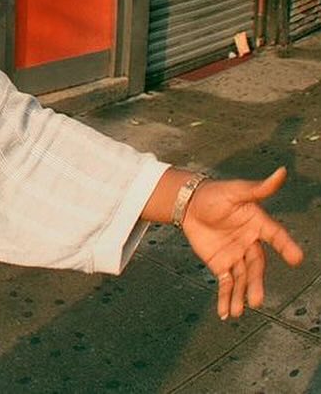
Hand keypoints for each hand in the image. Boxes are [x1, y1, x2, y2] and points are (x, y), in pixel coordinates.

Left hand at [182, 167, 303, 319]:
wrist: (187, 203)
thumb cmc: (214, 194)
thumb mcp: (234, 190)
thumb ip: (258, 187)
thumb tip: (282, 171)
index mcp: (258, 224)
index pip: (275, 236)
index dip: (285, 246)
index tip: (296, 258)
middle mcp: (251, 243)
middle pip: (256, 265)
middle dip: (256, 282)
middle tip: (256, 300)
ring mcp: (237, 255)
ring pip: (242, 278)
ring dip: (241, 294)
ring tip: (239, 310)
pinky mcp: (221, 264)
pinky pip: (226, 283)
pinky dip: (226, 297)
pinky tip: (226, 312)